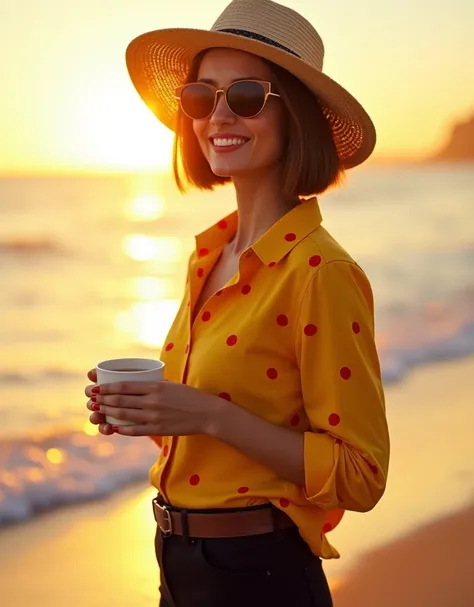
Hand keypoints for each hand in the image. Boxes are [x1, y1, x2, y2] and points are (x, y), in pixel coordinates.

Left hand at [85, 375, 223, 436]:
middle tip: (92, 400)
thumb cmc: (189, 396)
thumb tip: (136, 385)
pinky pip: (134, 430)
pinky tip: (113, 427)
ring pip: (124, 415)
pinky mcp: (158, 429)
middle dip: (103, 400)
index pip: (125, 386)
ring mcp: (154, 416)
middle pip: (120, 400)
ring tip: (98, 411)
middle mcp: (152, 401)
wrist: (206, 413)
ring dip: (108, 413)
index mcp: (155, 386)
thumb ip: (154, 385)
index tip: (96, 388)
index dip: (107, 388)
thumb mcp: (171, 384)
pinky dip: (121, 429)